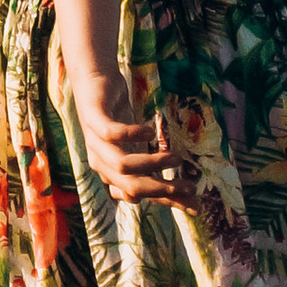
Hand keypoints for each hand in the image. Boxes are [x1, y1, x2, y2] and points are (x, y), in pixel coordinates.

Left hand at [77, 70, 192, 207]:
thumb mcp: (137, 145)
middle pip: (132, 187)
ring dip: (152, 164)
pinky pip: (111, 133)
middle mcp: (101, 163)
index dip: (166, 201)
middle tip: (191, 187)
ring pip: (122, 165)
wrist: (90, 82)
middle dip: (163, 190)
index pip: (140, 195)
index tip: (196, 204)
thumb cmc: (118, 117)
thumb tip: (178, 183)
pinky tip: (151, 132)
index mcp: (111, 173)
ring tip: (177, 158)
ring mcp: (96, 142)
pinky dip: (132, 135)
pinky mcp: (94, 119)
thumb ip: (152, 165)